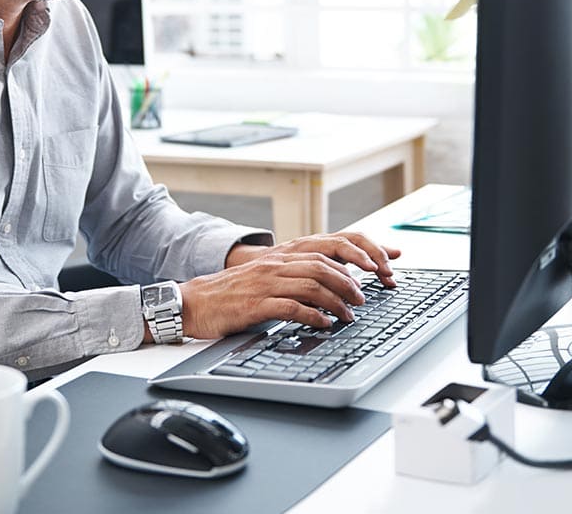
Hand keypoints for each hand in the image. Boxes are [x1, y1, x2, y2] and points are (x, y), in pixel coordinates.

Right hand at [177, 231, 400, 339]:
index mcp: (281, 257)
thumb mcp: (265, 279)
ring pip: (312, 285)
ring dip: (336, 301)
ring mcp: (266, 283)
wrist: (193, 302)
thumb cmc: (231, 294)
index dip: (355, 256)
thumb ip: (293, 278)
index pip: (326, 248)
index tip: (378, 267)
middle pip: (324, 265)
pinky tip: (324, 324)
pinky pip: (291, 307)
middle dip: (350, 282)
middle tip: (364, 299)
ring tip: (349, 315)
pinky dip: (313, 316)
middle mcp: (276, 264)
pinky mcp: (256, 304)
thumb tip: (328, 289)